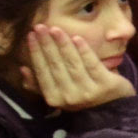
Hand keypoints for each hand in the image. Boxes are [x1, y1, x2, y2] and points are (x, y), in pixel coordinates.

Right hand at [20, 25, 134, 109]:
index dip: (35, 52)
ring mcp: (88, 91)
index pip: (42, 72)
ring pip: (72, 63)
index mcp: (54, 98)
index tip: (30, 35)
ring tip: (55, 29)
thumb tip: (23, 69)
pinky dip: (84, 50)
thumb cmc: (82, 97)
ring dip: (62, 44)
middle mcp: (69, 96)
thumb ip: (39, 84)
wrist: (113, 110)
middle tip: (40, 26)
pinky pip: (92, 64)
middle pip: (55, 65)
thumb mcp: (59, 95)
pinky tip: (76, 38)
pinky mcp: (106, 84)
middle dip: (46, 44)